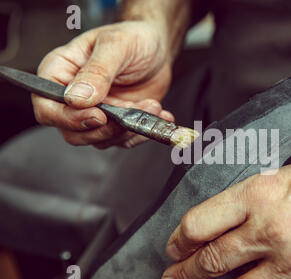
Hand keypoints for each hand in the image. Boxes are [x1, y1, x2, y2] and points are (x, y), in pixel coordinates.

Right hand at [32, 21, 173, 148]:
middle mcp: (72, 97)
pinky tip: (157, 115)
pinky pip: (122, 140)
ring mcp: (94, 112)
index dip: (69, 118)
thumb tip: (77, 98)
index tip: (99, 116)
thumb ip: (97, 71)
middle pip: (72, 132)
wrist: (157, 48)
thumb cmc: (133, 38)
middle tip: (131, 113)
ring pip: (100, 139)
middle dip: (106, 129)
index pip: (47, 107)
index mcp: (60, 72)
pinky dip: (140, 133)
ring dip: (128, 129)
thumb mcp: (116, 45)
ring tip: (152, 105)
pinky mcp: (115, 123)